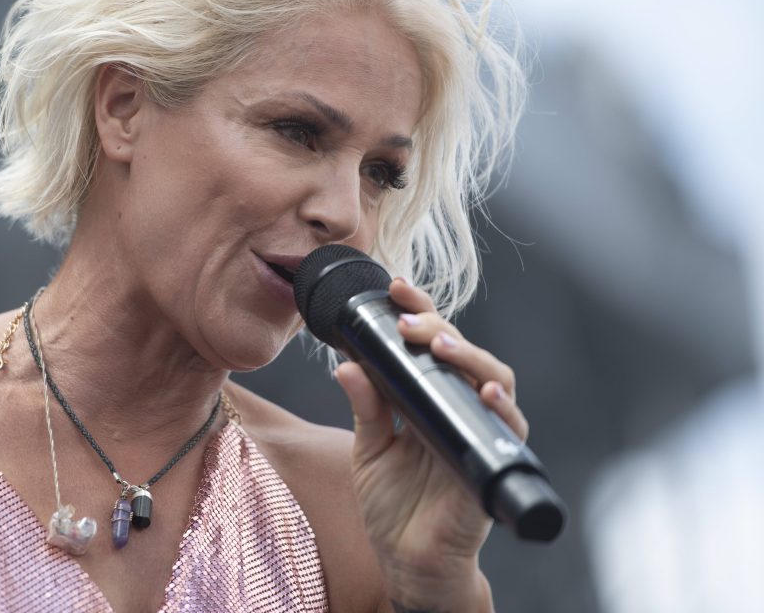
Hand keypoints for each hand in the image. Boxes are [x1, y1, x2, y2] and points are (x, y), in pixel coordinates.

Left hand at [333, 277, 526, 608]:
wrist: (407, 563)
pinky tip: (487, 392)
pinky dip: (502, 409)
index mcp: (429, 401)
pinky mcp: (492, 465)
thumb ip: (366, 407)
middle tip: (410, 318)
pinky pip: (508, 431)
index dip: (419, 315)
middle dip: (440, 328)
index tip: (395, 289)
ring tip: (441, 345)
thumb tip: (345, 363)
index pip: (431, 346)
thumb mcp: (370, 449)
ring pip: (496, 381)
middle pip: (465, 355)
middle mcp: (459, 411)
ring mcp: (479, 434)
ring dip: (471, 358)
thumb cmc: (393, 507)